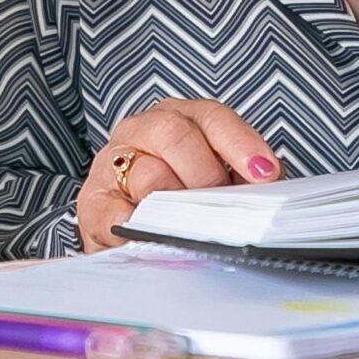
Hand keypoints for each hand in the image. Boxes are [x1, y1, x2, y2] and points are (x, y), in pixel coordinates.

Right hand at [76, 99, 280, 251]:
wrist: (127, 229)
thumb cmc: (180, 201)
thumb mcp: (215, 182)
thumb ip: (241, 179)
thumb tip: (266, 191)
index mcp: (179, 118)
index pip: (211, 118)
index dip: (239, 143)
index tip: (264, 173)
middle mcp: (142, 130)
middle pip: (175, 135)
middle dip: (205, 175)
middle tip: (218, 208)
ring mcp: (113, 163)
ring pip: (148, 174)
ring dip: (174, 207)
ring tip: (188, 230)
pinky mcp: (93, 201)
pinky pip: (115, 214)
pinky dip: (136, 229)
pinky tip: (151, 239)